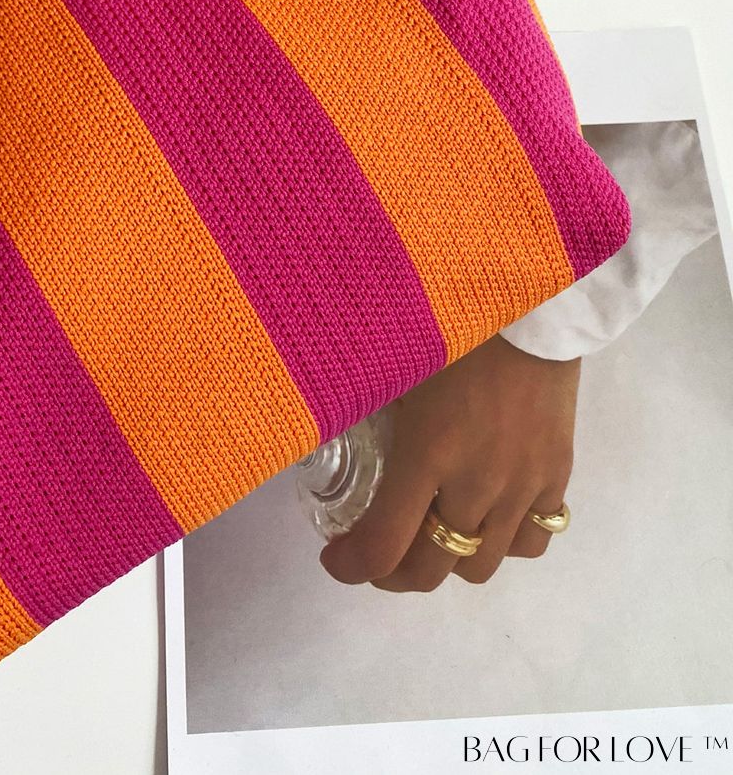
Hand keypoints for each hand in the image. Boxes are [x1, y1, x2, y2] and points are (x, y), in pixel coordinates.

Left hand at [319, 332, 579, 589]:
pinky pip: (533, 539)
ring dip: (449, 559)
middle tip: (378, 554)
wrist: (534, 305)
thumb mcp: (396, 368)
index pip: (385, 545)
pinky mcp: (557, 476)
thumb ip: (365, 410)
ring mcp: (523, 485)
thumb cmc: (455, 326)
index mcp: (428, 453)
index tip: (337, 557)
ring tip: (432, 533)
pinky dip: (504, 541)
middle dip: (395, 573)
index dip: (353, 566)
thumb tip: (322, 430)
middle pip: (433, 568)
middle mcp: (477, 483)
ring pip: (484, 564)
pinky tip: (487, 516)